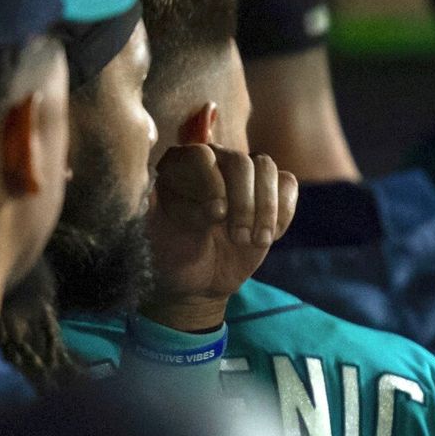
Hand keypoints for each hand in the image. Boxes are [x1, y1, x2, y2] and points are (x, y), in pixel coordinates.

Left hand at [143, 139, 298, 332]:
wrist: (198, 281)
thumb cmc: (170, 255)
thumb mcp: (151, 233)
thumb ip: (146, 205)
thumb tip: (147, 178)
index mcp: (178, 164)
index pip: (201, 154)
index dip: (213, 184)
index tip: (215, 217)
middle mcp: (212, 160)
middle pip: (242, 161)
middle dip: (244, 204)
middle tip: (238, 238)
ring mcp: (243, 175)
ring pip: (268, 169)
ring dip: (266, 210)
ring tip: (255, 242)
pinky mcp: (270, 191)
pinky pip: (288, 185)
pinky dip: (283, 213)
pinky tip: (266, 236)